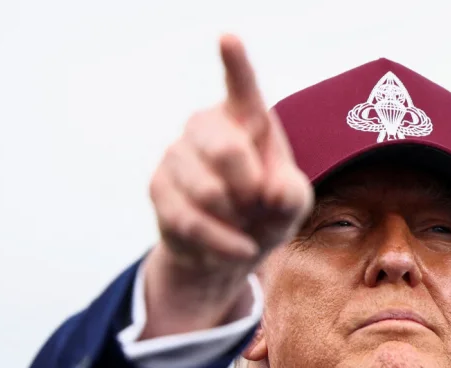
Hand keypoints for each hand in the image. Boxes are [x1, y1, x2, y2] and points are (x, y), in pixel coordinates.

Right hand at [142, 35, 313, 338]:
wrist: (228, 247)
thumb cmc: (267, 210)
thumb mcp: (292, 204)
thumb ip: (292, 194)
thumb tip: (271, 192)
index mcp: (245, 116)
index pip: (242, 85)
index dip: (235, 62)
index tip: (228, 37)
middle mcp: (206, 126)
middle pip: (226, 149)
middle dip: (249, 187)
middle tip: (257, 203)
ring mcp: (176, 154)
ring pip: (206, 191)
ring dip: (234, 219)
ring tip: (241, 222)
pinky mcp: (158, 187)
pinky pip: (191, 220)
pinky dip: (221, 242)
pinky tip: (236, 246)